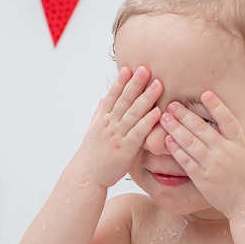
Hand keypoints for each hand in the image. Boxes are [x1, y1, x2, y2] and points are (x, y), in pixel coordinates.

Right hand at [76, 65, 162, 187]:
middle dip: (135, 84)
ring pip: (133, 113)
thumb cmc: (92, 155)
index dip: (120, 82)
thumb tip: (103, 99)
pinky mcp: (125, 149)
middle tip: (146, 68)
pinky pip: (138, 133)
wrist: (86, 176)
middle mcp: (109, 125)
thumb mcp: (92, 131)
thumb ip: (99, 114)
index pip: (112, 97)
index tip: (128, 67)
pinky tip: (158, 112)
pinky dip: (148, 122)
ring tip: (158, 84)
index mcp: (103, 120)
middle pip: (124, 100)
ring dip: (146, 98)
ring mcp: (117, 136)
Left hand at [161, 91, 244, 217]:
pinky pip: (186, 162)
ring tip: (165, 118)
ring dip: (176, 129)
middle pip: (202, 129)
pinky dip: (176, 150)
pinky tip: (166, 140)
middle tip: (173, 103)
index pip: (227, 120)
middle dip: (186, 115)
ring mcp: (212, 166)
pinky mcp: (202, 179)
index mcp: (241, 145)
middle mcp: (225, 153)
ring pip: (190, 143)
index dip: (216, 106)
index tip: (205, 93)